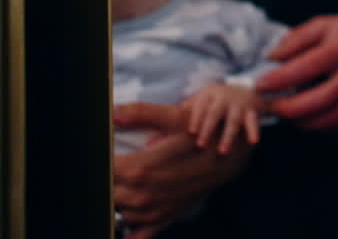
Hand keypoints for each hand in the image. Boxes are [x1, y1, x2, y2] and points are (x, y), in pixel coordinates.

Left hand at [113, 102, 251, 238]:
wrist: (233, 154)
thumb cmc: (203, 133)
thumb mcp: (177, 117)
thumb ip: (143, 113)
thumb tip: (114, 111)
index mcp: (147, 166)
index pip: (115, 169)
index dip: (106, 166)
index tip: (104, 158)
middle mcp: (152, 191)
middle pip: (115, 195)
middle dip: (110, 185)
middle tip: (110, 175)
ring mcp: (161, 207)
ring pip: (125, 213)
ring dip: (119, 203)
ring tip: (118, 189)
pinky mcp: (169, 215)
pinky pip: (143, 232)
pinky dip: (131, 233)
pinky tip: (124, 229)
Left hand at [182, 84, 263, 153]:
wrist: (244, 89)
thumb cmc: (212, 103)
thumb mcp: (196, 104)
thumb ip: (177, 120)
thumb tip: (152, 143)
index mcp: (207, 96)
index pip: (200, 107)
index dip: (196, 119)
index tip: (191, 132)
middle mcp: (224, 99)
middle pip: (215, 113)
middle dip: (209, 128)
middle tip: (201, 145)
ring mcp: (239, 105)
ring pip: (233, 120)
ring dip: (228, 136)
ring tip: (223, 151)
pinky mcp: (252, 111)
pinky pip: (253, 122)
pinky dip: (254, 131)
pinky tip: (253, 142)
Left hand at [256, 14, 337, 130]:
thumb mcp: (324, 25)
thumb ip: (296, 40)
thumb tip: (271, 59)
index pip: (306, 67)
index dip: (280, 79)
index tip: (260, 85)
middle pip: (319, 100)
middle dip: (289, 108)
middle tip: (272, 106)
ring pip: (330, 118)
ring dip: (302, 121)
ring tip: (286, 113)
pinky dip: (319, 126)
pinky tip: (306, 118)